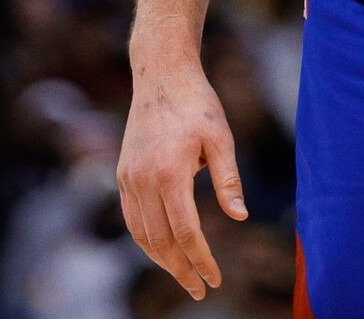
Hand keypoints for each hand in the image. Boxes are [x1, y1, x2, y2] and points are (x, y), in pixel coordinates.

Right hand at [117, 59, 249, 299]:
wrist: (161, 74)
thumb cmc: (198, 104)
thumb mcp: (221, 138)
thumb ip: (228, 180)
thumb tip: (240, 218)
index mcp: (170, 173)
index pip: (185, 232)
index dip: (200, 260)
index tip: (214, 280)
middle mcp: (143, 180)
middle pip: (159, 241)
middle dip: (180, 269)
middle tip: (200, 290)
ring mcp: (128, 178)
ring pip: (141, 234)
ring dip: (161, 260)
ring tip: (183, 275)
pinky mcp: (123, 174)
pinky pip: (132, 218)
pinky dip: (146, 239)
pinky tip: (162, 249)